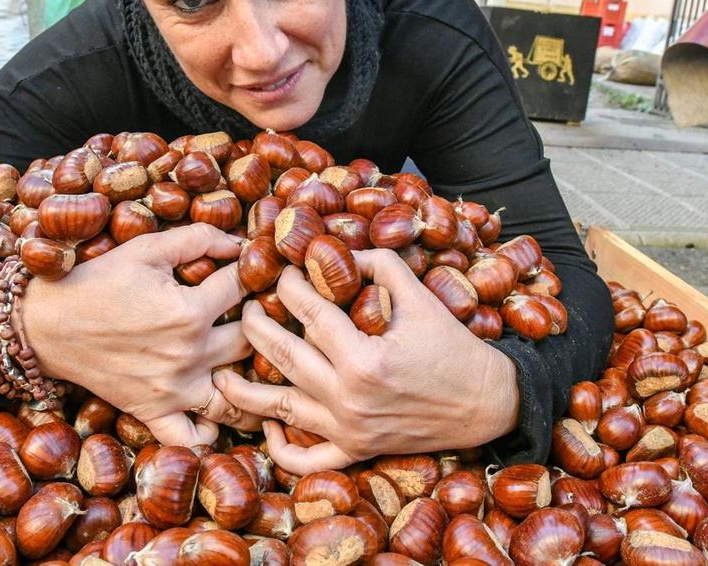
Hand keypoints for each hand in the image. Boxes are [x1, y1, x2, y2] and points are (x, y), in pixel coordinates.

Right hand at [23, 223, 260, 445]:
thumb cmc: (96, 282)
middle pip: (250, 341)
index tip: (247, 271)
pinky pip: (194, 437)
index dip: (248, 273)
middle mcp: (189, 354)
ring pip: (236, 394)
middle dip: (257, 325)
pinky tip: (215, 414)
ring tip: (248, 364)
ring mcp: (174, 389)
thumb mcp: (145, 249)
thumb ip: (196, 239)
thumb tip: (238, 244)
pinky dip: (209, 432)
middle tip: (256, 316)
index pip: (241, 288)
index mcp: (189, 311)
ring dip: (248, 381)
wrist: (46, 325)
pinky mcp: (154, 412)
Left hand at [213, 249, 520, 472]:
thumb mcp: (421, 298)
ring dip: (244, 389)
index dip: (289, 287)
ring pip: (280, 409)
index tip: (280, 272)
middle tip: (245, 307)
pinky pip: (306, 459)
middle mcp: (350, 398)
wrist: (486, 403)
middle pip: (284, 356)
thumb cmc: (454, 348)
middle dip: (255, 327)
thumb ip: (380, 267)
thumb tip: (341, 248)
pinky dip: (280, 448)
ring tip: (221, 370)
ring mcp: (349, 430)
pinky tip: (266, 426)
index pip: (310, 314)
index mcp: (365, 358)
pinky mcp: (355, 451)